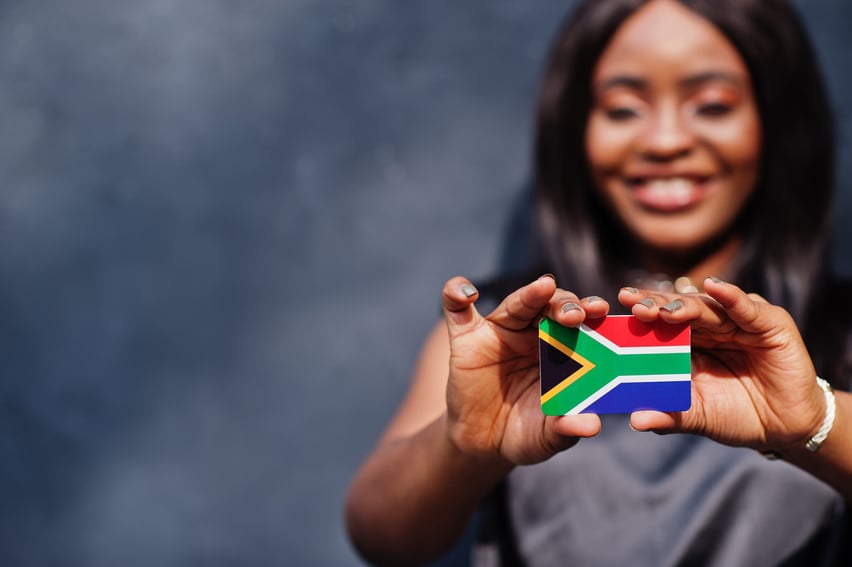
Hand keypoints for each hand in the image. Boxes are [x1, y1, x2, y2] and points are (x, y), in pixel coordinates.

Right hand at [441, 275, 603, 464]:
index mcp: (561, 350)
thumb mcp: (547, 435)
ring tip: (544, 287)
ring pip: (516, 304)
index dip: (591, 314)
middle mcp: (532, 333)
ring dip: (530, 294)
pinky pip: (457, 311)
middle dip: (565, 305)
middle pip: (551, 307)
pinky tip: (464, 291)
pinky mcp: (466, 338)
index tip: (603, 313)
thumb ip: (567, 428)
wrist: (484, 443)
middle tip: (577, 314)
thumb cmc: (525, 432)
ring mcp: (498, 332)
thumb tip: (593, 425)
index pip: (578, 326)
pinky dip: (456, 295)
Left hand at [617, 277, 825, 453]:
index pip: (658, 324)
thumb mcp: (700, 416)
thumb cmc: (737, 415)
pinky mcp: (769, 323)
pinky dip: (731, 297)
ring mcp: (738, 321)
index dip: (638, 318)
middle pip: (677, 310)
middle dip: (655, 306)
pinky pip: (746, 308)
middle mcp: (709, 327)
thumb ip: (670, 416)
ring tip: (664, 309)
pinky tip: (715, 287)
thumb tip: (636, 420)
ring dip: (685, 305)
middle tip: (633, 306)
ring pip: (707, 308)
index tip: (613, 314)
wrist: (785, 427)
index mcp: (687, 343)